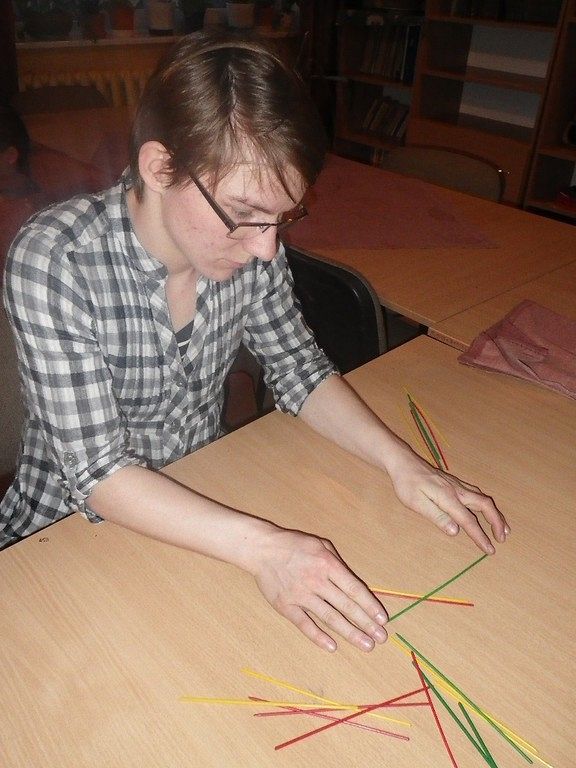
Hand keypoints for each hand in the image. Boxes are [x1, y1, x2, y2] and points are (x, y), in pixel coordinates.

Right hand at [250, 527, 387, 652]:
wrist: (262, 549)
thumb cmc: (294, 545)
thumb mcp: (320, 544)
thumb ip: (337, 562)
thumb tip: (353, 583)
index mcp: (328, 565)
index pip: (354, 589)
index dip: (370, 605)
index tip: (382, 619)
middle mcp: (317, 581)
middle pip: (346, 606)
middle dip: (366, 623)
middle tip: (380, 638)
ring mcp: (301, 595)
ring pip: (330, 618)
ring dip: (350, 633)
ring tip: (366, 645)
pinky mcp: (287, 606)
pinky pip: (305, 624)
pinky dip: (318, 637)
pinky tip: (333, 646)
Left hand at [387, 446, 509, 553]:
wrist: (404, 462)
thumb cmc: (407, 484)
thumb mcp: (417, 503)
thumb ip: (437, 516)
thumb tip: (455, 531)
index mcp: (448, 498)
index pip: (469, 521)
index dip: (480, 536)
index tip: (490, 550)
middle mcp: (457, 490)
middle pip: (485, 505)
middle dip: (497, 522)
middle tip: (502, 538)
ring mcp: (457, 485)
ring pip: (483, 499)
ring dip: (495, 513)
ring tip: (502, 527)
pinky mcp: (454, 483)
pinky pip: (477, 493)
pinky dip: (487, 505)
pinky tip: (487, 510)